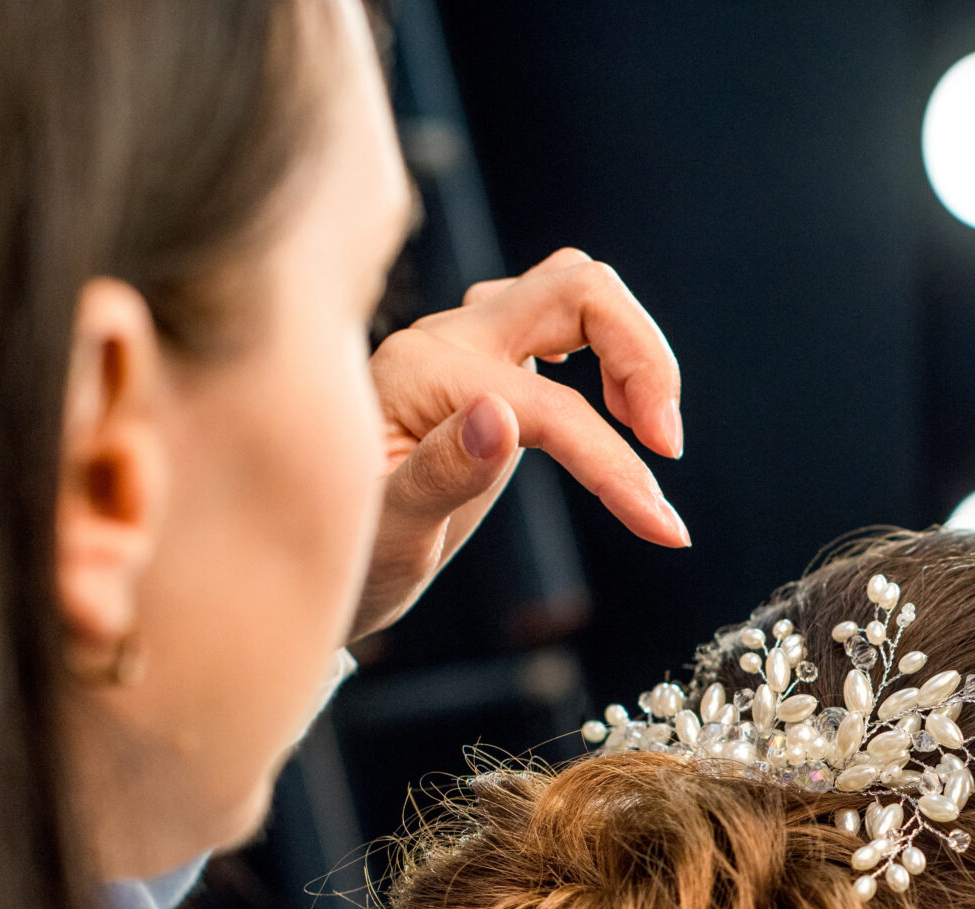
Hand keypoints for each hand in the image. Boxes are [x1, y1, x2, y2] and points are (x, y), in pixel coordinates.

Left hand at [358, 247, 686, 639]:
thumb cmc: (345, 554)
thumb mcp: (384, 533)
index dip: (616, 466)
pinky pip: (569, 320)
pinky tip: (624, 418)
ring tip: (655, 436)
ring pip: (579, 291)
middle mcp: (447, 340)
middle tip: (668, 447)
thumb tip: (502, 418)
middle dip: (643, 357)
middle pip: (577, 288)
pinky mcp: (490, 360)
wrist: (306, 553)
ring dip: (635, 350)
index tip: (664, 530)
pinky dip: (615, 357)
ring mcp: (470, 342)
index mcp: (422, 376)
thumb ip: (437, 473)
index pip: (550, 407)